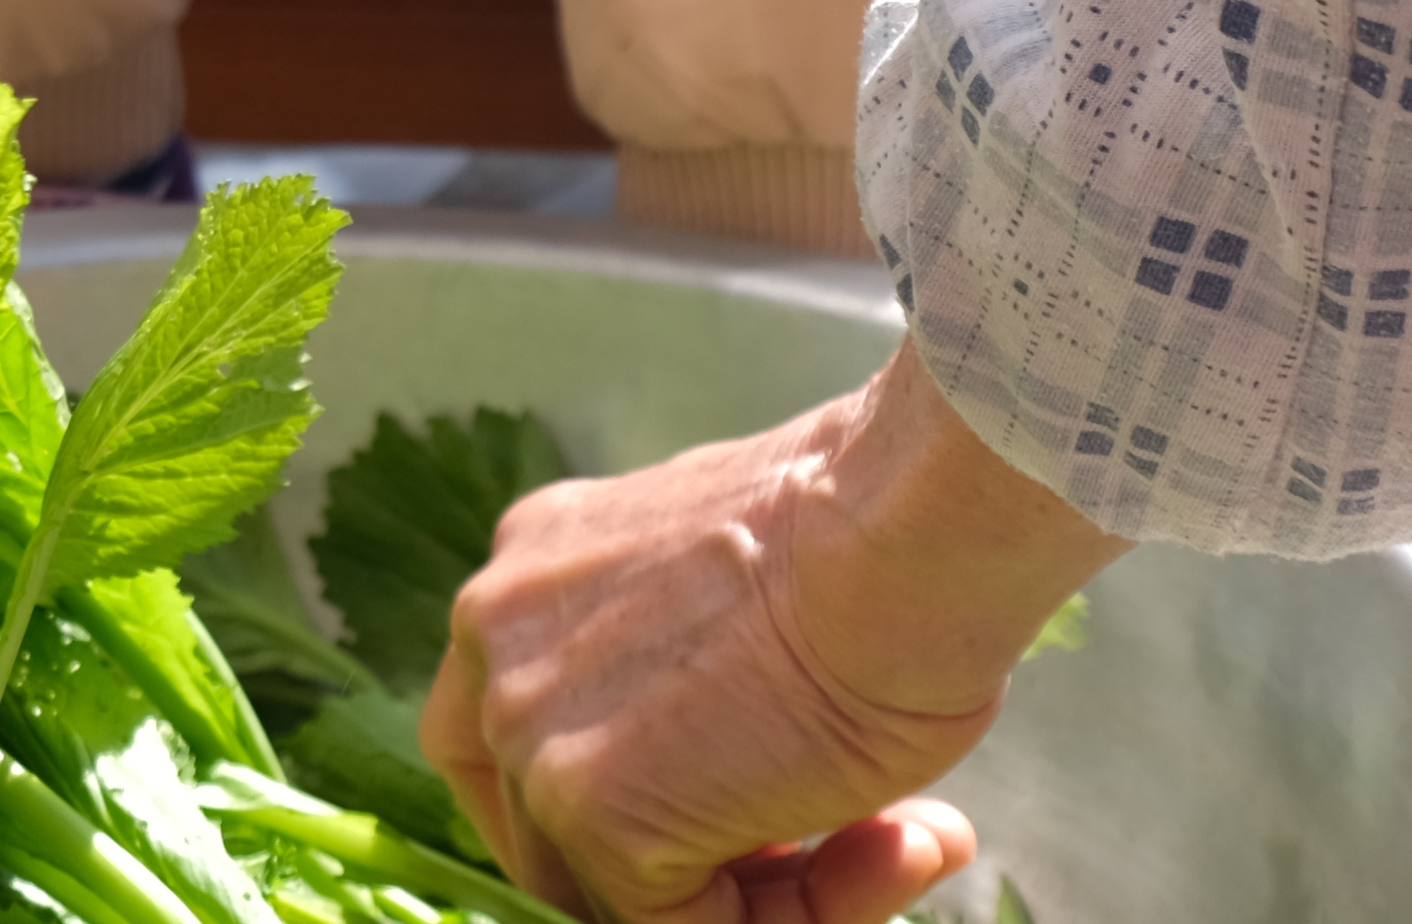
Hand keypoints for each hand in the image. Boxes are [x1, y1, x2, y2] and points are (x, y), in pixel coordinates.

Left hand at [427, 344, 1126, 923]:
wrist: (912, 526)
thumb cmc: (873, 543)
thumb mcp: (739, 603)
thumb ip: (687, 687)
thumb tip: (729, 800)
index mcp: (531, 578)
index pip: (521, 746)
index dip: (628, 813)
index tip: (754, 832)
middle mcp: (498, 645)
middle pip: (561, 832)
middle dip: (715, 864)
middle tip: (853, 842)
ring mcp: (534, 737)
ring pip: (626, 894)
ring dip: (781, 897)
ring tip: (909, 843)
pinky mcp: (598, 818)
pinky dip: (804, 917)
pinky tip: (905, 847)